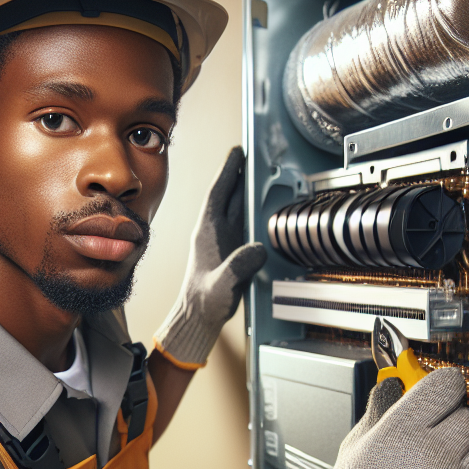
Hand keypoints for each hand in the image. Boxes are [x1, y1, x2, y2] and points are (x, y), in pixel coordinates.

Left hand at [154, 147, 266, 367]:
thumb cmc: (205, 302)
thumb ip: (237, 268)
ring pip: (239, 207)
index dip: (227, 172)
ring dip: (250, 189)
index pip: (218, 194)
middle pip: (231, 195)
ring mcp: (225, 240)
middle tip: (256, 154)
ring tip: (264, 171)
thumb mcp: (222, 285)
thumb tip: (258, 250)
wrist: (201, 316)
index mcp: (207, 233)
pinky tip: (267, 206)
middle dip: (242, 173)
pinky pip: (247, 223)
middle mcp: (216, 232)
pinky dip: (257, 211)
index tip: (237, 153)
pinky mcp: (234, 249)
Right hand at [272, 367, 468, 468]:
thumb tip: (393, 384)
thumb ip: (379, 411)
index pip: (446, 386)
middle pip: (467, 418)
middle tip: (432, 444)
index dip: (446, 388)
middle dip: (452, 426)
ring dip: (463, 458)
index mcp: (401, 431)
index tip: (443, 395)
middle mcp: (433, 454)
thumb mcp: (355, 447)